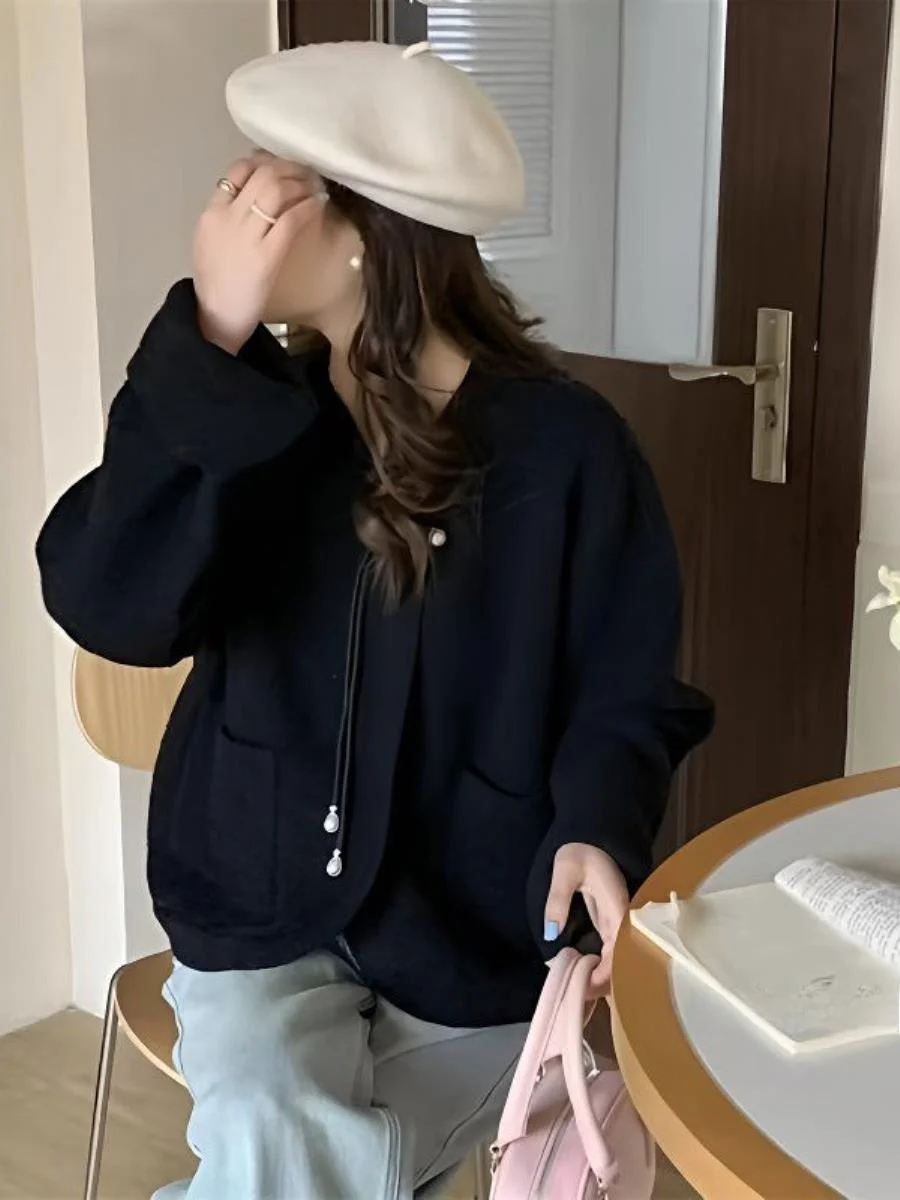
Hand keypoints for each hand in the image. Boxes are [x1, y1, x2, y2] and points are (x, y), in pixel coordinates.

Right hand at [194, 155, 323, 353]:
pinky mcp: (266, 255)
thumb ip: (227, 216)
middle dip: (288, 169)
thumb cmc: (216, 282)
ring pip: (277, 191)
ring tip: (315, 187)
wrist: (217, 316)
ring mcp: (247, 236)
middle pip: (262, 175)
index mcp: (212, 213)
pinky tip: (318, 204)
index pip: (237, 171)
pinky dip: (308, 206)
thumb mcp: (210, 241)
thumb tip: (252, 196)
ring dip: (301, 184)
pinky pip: (290, 219)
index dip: (264, 163)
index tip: (281, 168)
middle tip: (306, 174)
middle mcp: (228, 218)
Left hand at [544, 843, 629, 998]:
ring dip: (603, 980)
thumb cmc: (580, 851)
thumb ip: (557, 899)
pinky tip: (586, 979)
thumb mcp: (565, 870)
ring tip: (578, 992)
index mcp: (617, 909)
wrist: (594, 839)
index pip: (619, 954)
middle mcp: (625, 921)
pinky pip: (613, 955)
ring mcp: (620, 925)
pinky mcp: (613, 926)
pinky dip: (602, 970)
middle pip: (623, 965)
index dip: (604, 976)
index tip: (582, 988)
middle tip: (576, 997)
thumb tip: (552, 934)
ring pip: (620, 963)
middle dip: (603, 985)